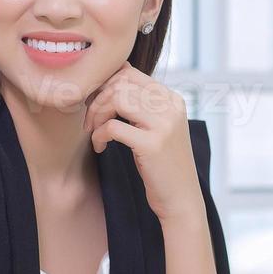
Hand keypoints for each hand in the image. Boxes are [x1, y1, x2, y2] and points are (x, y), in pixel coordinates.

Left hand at [83, 62, 201, 222]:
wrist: (182, 199)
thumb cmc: (163, 164)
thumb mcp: (158, 128)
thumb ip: (143, 104)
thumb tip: (115, 75)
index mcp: (173, 99)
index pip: (130, 74)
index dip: (105, 86)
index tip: (96, 106)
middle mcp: (171, 107)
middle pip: (121, 84)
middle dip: (97, 100)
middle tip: (91, 122)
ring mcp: (164, 125)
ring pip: (117, 99)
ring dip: (97, 115)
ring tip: (94, 133)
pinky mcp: (152, 144)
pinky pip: (113, 127)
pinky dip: (99, 135)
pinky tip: (100, 147)